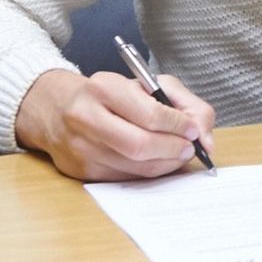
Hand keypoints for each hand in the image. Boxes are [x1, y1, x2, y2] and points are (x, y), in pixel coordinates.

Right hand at [14, 68, 215, 180]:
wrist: (57, 109)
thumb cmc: (111, 95)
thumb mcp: (147, 83)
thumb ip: (184, 103)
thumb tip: (204, 136)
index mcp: (104, 88)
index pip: (151, 114)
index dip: (179, 126)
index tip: (195, 130)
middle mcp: (86, 117)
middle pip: (141, 145)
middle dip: (173, 149)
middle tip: (189, 148)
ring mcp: (79, 147)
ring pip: (134, 166)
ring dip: (165, 164)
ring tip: (177, 154)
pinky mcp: (79, 170)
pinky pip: (123, 177)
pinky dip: (147, 172)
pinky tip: (155, 161)